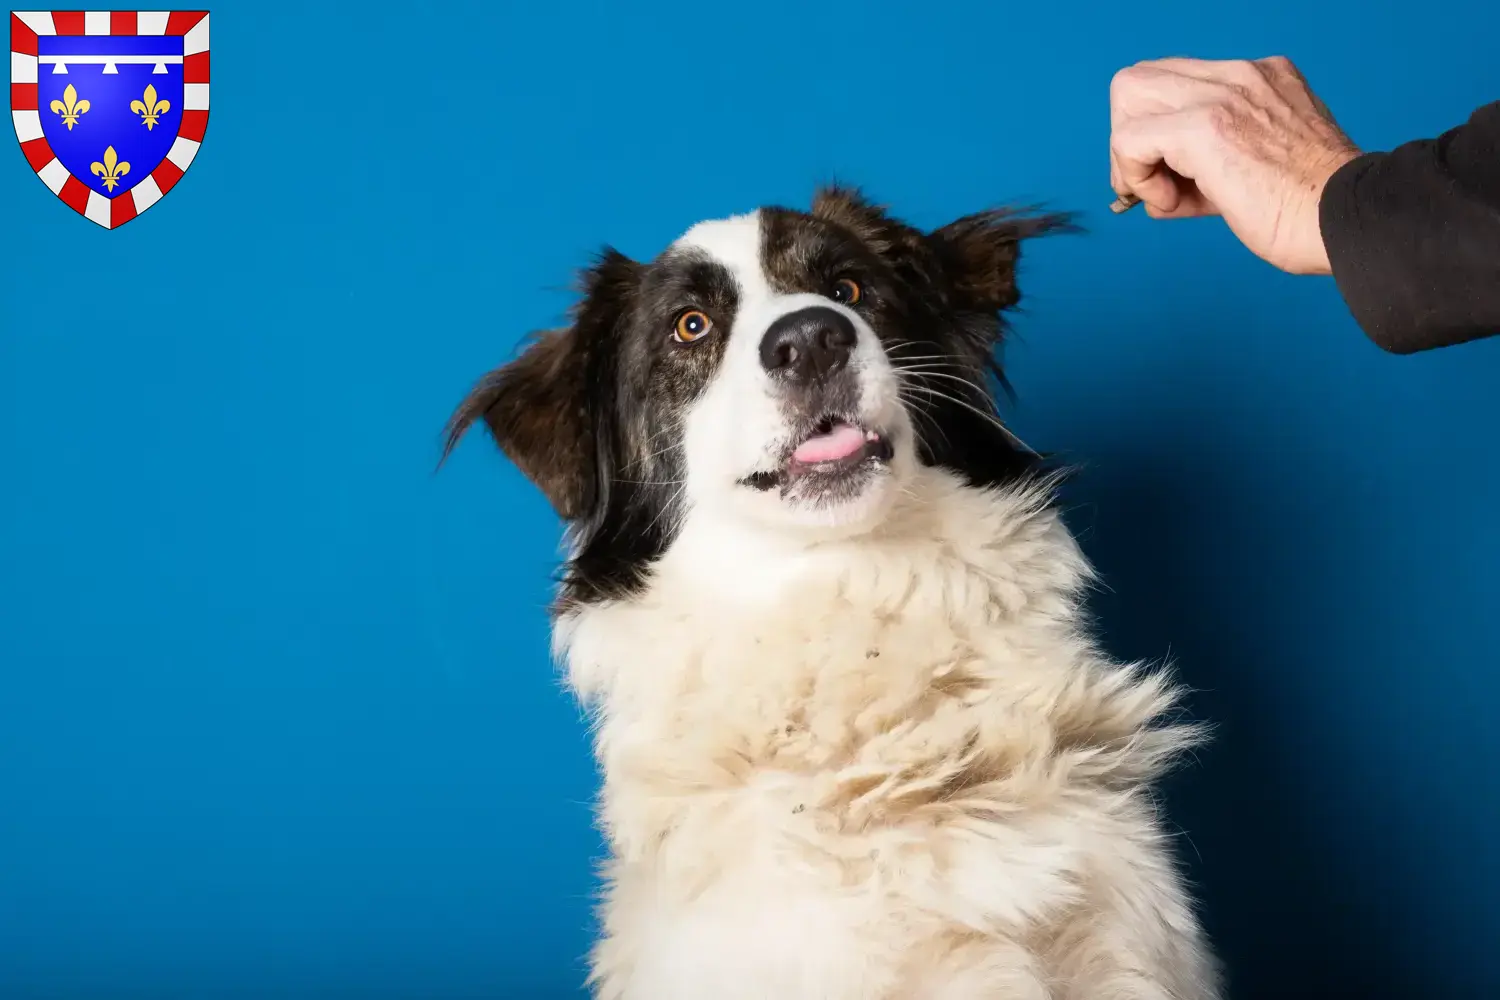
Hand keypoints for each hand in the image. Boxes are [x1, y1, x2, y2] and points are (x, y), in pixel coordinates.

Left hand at [1109, 56, 1362, 274]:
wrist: (1345, 221)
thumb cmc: (1312, 211)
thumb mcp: (1261, 170)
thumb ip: (1207, 168)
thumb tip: (1155, 193)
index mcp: (1259, 79)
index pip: (1173, 83)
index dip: (1155, 131)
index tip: (1172, 179)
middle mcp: (1240, 74)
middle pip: (1140, 79)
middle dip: (1129, 137)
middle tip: (1154, 185)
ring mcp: (1222, 93)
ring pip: (1128, 95)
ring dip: (1130, 157)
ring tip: (1169, 196)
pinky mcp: (1204, 125)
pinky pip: (1128, 139)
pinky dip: (1134, 176)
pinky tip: (1171, 202)